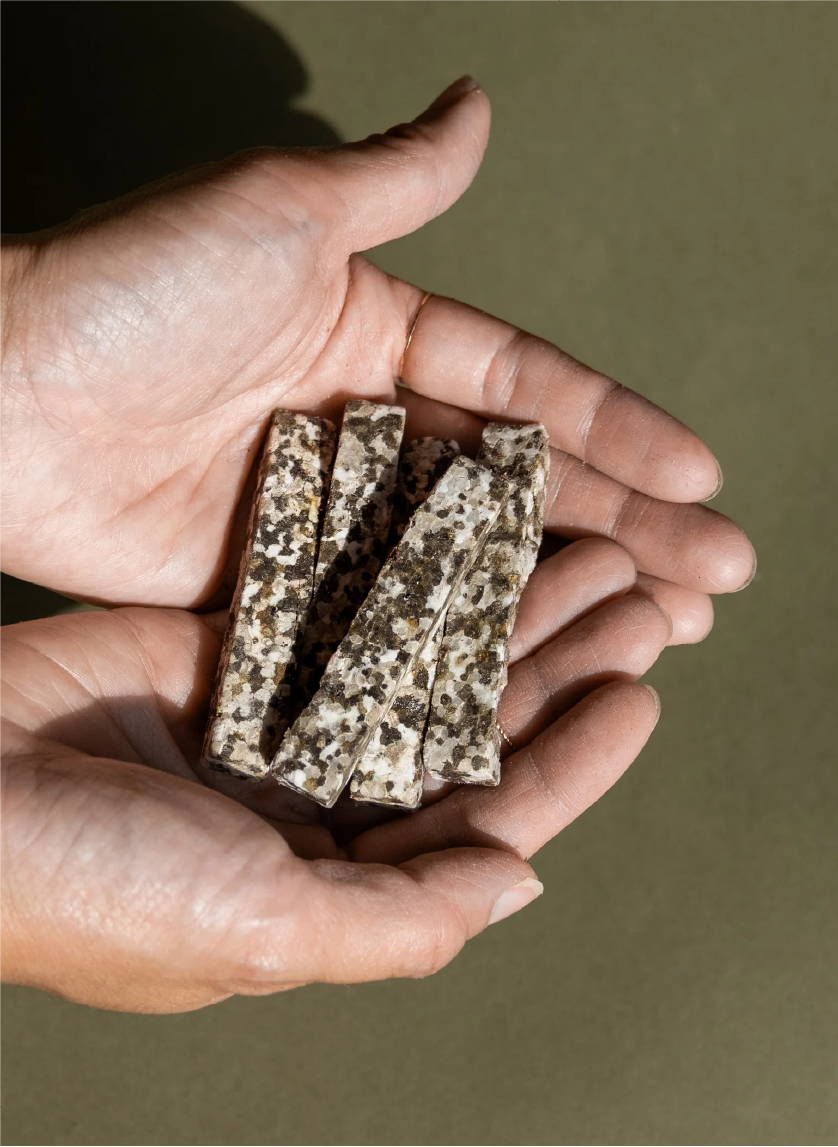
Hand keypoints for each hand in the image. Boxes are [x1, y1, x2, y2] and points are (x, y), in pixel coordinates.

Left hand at [0, 77, 752, 619]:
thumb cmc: (129, 291)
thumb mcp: (276, 212)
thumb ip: (391, 182)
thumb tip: (477, 104)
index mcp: (378, 338)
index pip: (525, 390)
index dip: (618, 431)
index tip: (703, 475)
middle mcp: (366, 432)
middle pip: (519, 486)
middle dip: (625, 526)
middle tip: (717, 577)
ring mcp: (327, 518)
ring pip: (468, 561)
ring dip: (566, 592)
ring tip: (665, 629)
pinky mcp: (279, 588)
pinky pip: (387, 618)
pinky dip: (459, 641)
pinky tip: (536, 669)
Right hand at [0, 538, 666, 1011]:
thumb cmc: (90, 888)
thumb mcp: (263, 931)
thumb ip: (400, 916)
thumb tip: (519, 885)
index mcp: (335, 878)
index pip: (486, 816)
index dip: (571, 761)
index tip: (639, 696)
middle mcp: (317, 796)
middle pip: (469, 723)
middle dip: (554, 664)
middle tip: (636, 596)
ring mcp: (279, 714)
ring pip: (421, 653)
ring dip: (500, 607)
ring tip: (579, 547)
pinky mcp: (235, 641)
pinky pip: (343, 600)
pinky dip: (407, 569)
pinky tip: (470, 526)